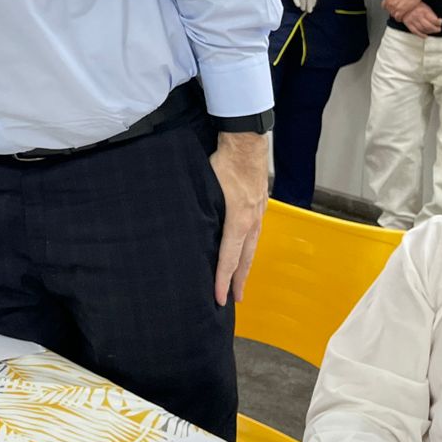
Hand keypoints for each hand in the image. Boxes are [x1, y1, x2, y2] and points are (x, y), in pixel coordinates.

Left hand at [208, 131, 267, 305]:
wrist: (246, 143)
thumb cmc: (223, 162)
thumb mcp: (205, 186)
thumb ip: (198, 208)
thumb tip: (182, 224)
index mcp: (238, 221)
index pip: (229, 258)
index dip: (223, 280)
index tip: (220, 298)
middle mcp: (252, 221)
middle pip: (245, 258)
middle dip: (239, 280)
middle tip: (234, 299)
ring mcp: (258, 214)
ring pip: (252, 247)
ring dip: (245, 265)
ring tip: (240, 280)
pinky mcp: (259, 205)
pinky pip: (255, 233)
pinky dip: (249, 247)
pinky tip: (244, 250)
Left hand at [378, 0, 424, 20]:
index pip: (384, 6)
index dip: (387, 7)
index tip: (390, 7)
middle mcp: (390, 3)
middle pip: (389, 11)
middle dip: (392, 11)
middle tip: (396, 11)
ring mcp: (396, 7)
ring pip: (393, 14)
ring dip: (395, 15)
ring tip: (399, 14)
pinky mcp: (402, 11)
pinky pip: (398, 17)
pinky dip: (399, 19)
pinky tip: (401, 18)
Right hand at [404, 2, 441, 37]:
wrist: (403, 5)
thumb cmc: (416, 6)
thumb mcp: (425, 7)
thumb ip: (431, 14)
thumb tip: (438, 22)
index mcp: (424, 11)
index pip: (433, 20)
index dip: (439, 22)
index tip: (440, 21)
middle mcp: (418, 16)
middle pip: (428, 26)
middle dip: (435, 29)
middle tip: (438, 29)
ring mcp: (412, 20)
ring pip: (423, 29)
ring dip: (429, 32)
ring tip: (432, 31)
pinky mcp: (408, 24)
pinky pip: (415, 31)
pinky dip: (421, 35)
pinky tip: (425, 36)